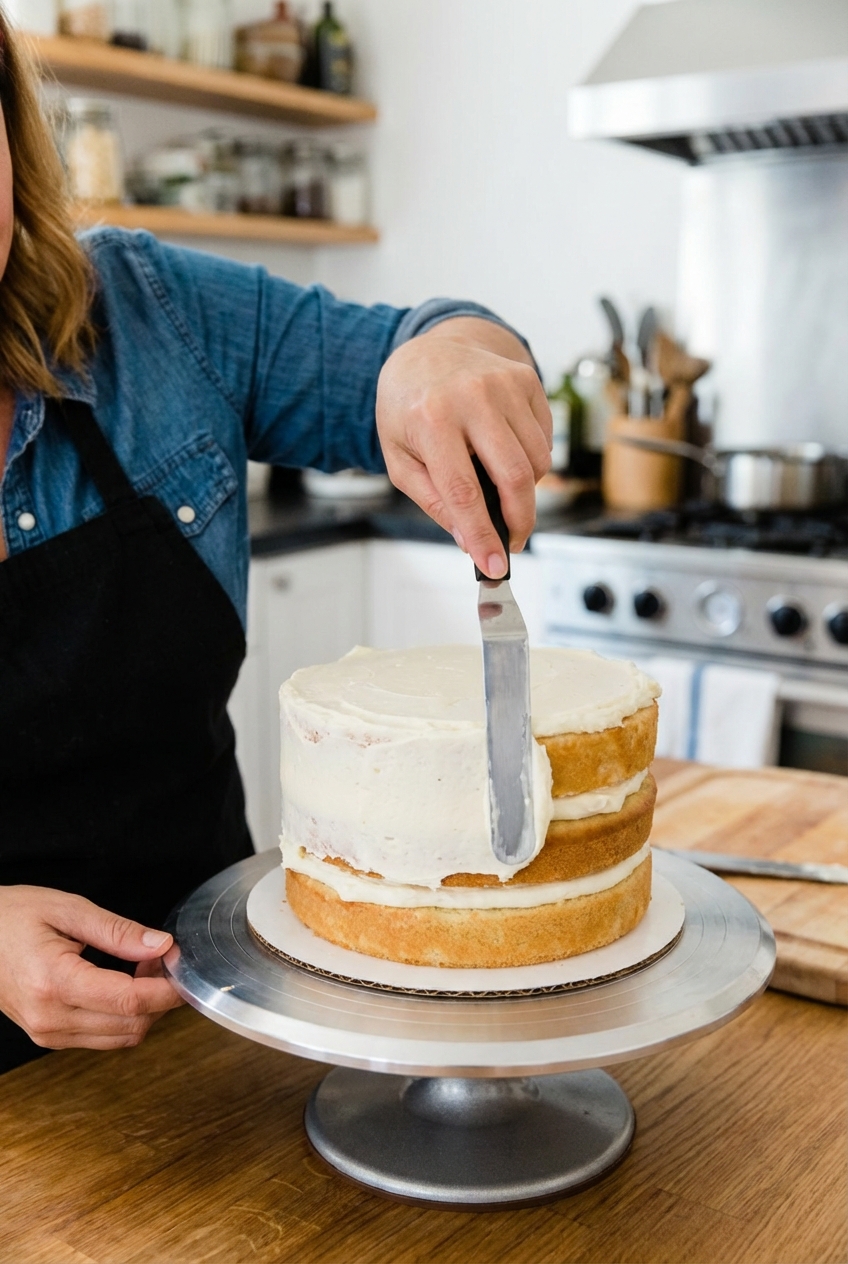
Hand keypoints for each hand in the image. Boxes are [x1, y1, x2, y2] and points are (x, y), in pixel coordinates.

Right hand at [0, 886, 183, 1050]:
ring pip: (121, 1038)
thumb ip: (118, 931)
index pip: (129, 1001)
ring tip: (143, 967)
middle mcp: (49, 1018)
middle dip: (160, 997)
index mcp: (54, 982)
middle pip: (131, 1026)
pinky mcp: (49, 1036)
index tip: (181, 967)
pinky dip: (124, 1016)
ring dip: (145, 1009)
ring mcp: (47, 1033)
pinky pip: (103, 1037)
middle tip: (162, 958)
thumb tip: (162, 946)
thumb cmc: (11, 916)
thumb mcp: (68, 909)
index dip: (166, 989)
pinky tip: (124, 983)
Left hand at [376, 317, 551, 576]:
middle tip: (513, 542)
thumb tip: (469, 540)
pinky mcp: (527, 381)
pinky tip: (505, 454)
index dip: (482, 535)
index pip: (464, 492)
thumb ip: (432, 501)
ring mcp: (504, 385)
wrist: (428, 350)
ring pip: (537, 461)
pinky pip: (545, 440)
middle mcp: (472, 397)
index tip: (494, 565)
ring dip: (525, 490)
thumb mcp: (400, 457)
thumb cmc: (409, 408)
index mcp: (431, 419)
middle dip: (519, 521)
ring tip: (498, 487)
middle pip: (514, 477)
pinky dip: (532, 461)